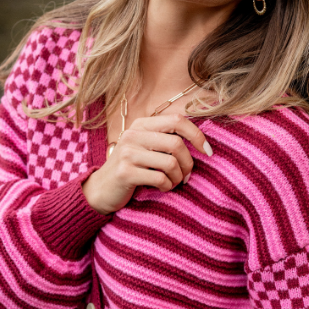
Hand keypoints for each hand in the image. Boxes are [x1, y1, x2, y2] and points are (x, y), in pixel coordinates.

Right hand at [82, 113, 212, 214]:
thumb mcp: (146, 148)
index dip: (197, 135)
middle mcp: (133, 134)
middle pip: (176, 144)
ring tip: (172, 183)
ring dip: (178, 177)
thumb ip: (166, 140)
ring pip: (170, 163)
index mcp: (141, 125)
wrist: (101, 189)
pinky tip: (162, 188)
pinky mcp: (125, 172)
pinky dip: (167, 186)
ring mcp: (127, 153)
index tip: (208, 151)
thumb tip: (201, 143)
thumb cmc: (132, 168)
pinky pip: (160, 179)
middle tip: (187, 176)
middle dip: (188, 163)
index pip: (177, 120)